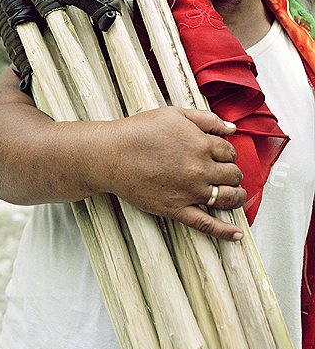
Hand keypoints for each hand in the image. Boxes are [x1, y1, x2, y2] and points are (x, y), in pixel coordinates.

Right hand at [86, 107, 244, 239]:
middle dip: (232, 172)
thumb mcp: (174, 114)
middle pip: (233, 174)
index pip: (230, 151)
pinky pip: (206, 224)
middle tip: (224, 171)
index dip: (227, 152)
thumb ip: (206, 118)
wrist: (111, 154)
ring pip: (228, 198)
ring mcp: (190, 192)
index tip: (220, 154)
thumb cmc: (138, 132)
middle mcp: (200, 169)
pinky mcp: (176, 209)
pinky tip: (236, 234)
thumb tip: (231, 128)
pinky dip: (224, 232)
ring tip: (235, 195)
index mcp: (201, 144)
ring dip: (237, 197)